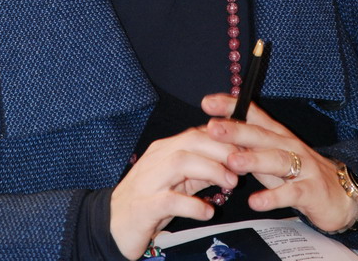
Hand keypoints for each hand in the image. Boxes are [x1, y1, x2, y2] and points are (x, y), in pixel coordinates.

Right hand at [110, 126, 238, 259]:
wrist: (113, 224)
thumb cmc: (148, 200)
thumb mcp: (176, 182)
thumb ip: (199, 171)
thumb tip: (228, 164)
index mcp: (164, 150)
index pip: (195, 133)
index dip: (222, 139)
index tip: (244, 149)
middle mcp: (156, 159)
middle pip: (190, 142)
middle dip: (220, 150)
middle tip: (241, 166)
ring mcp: (148, 181)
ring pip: (180, 162)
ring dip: (210, 170)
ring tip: (230, 183)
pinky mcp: (144, 206)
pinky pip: (170, 200)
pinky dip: (192, 204)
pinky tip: (207, 211)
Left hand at [201, 94, 357, 233]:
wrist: (343, 195)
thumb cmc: (299, 173)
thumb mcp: (271, 157)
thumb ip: (248, 147)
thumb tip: (216, 136)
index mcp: (277, 135)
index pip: (253, 115)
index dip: (231, 107)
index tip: (207, 103)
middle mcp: (288, 145)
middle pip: (261, 134)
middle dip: (237, 130)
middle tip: (213, 128)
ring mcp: (302, 167)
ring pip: (277, 160)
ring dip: (254, 160)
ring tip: (233, 161)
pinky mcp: (311, 191)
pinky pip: (291, 193)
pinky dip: (273, 197)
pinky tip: (256, 201)